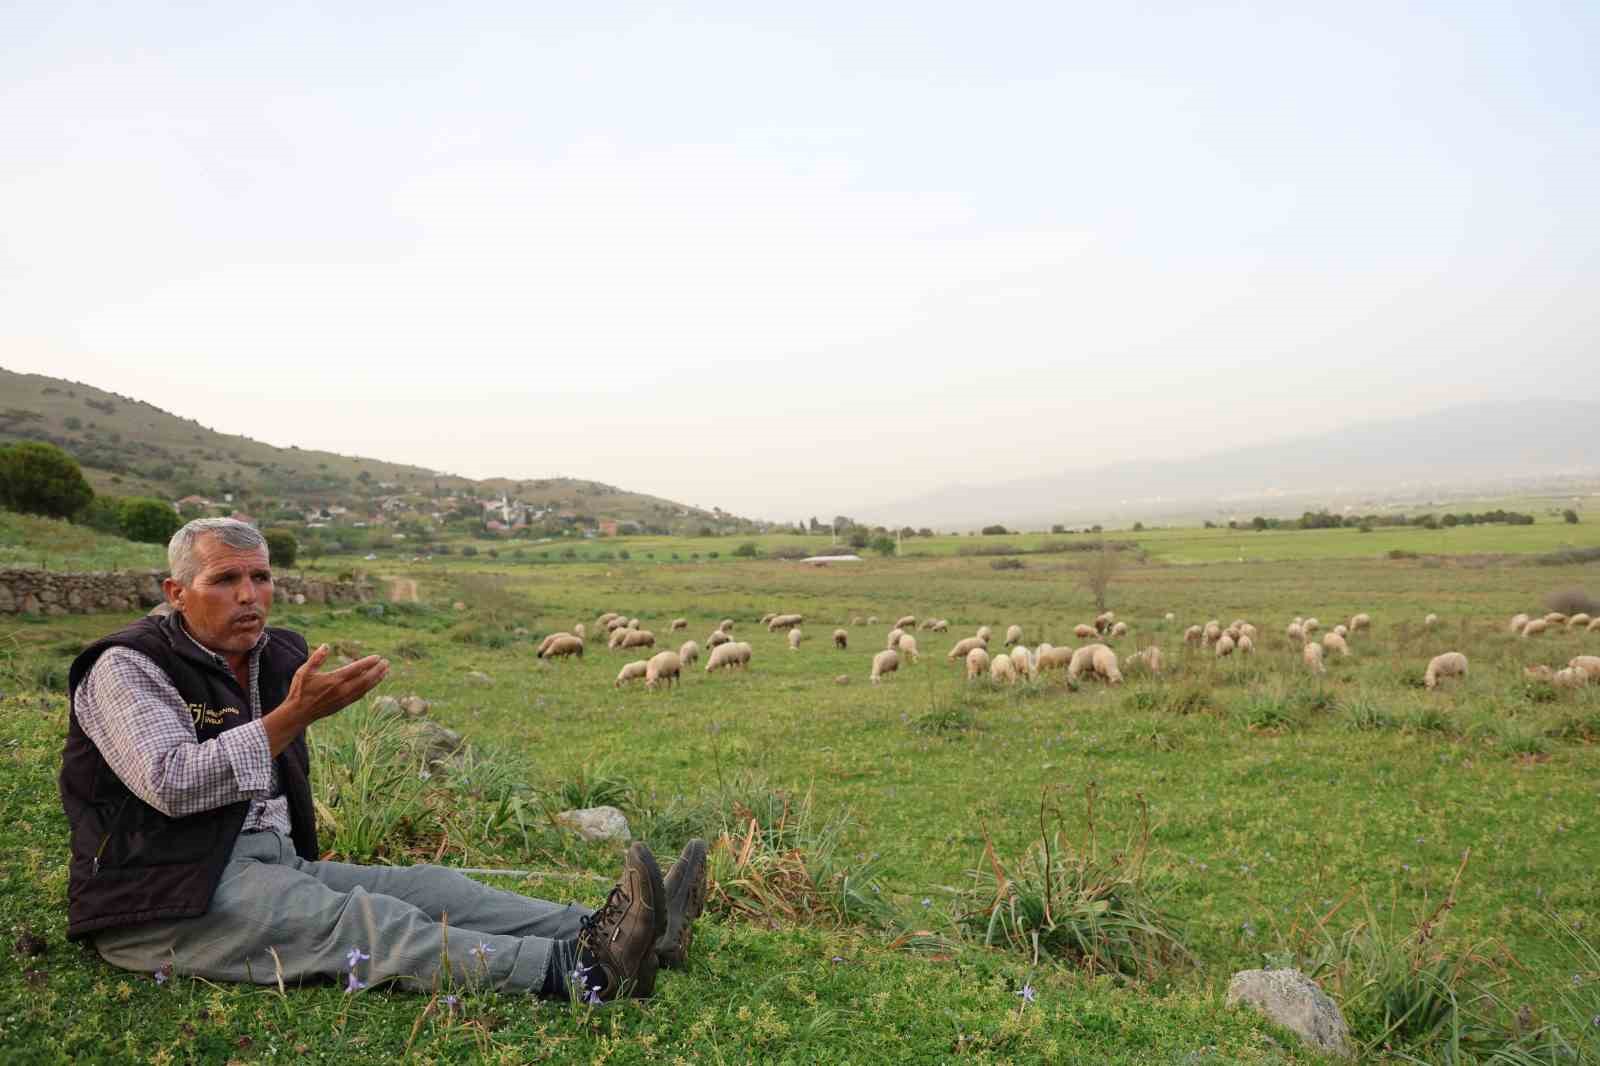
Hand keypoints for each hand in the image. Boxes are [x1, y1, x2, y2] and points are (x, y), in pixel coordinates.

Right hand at [264, 645, 389, 754]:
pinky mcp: (343, 705)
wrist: (298, 714)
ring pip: (365, 688)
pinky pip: (360, 695)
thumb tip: (326, 645)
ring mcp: (344, 698)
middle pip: (366, 679)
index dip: (368, 663)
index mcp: (334, 680)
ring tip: (386, 672)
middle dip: (378, 671)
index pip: (356, 669)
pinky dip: (368, 688)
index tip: (378, 657)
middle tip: (387, 663)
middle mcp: (342, 690)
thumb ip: (316, 658)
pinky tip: (372, 684)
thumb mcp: (304, 672)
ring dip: (377, 680)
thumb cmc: (300, 691)